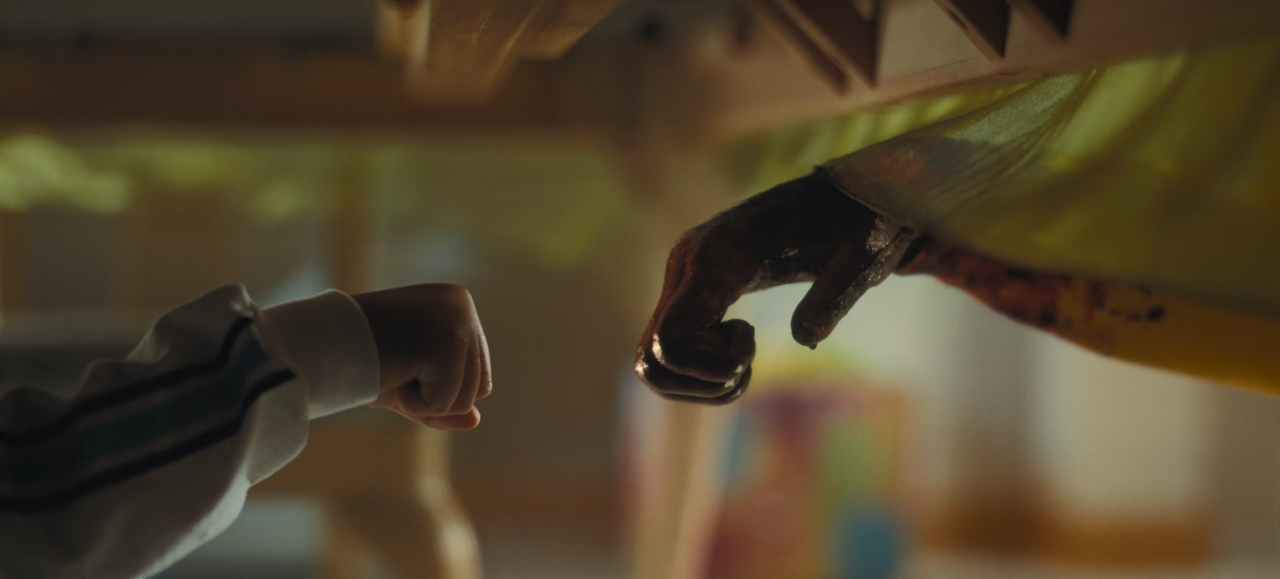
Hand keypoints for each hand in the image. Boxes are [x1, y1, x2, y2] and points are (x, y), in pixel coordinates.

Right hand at [353, 284, 491, 429]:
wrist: (316, 344)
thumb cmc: (357, 360)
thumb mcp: (409, 384)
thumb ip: (444, 401)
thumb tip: (475, 422)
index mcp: (456, 303)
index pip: (478, 375)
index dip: (438, 388)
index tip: (401, 362)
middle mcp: (461, 305)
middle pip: (478, 389)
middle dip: (433, 395)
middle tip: (393, 365)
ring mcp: (457, 321)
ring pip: (465, 400)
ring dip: (421, 399)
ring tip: (390, 366)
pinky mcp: (447, 341)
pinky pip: (444, 403)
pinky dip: (412, 404)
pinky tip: (390, 372)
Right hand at [635, 173, 913, 403]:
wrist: (853, 197)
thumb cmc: (861, 225)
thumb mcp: (862, 260)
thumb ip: (835, 295)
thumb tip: (805, 338)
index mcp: (720, 255)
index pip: (669, 339)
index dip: (710, 368)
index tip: (754, 343)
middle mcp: (687, 264)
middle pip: (650, 357)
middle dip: (704, 380)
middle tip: (749, 361)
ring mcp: (683, 278)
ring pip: (650, 361)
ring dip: (699, 382)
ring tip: (744, 361)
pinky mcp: (690, 289)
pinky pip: (666, 349)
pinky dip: (698, 372)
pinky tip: (737, 352)